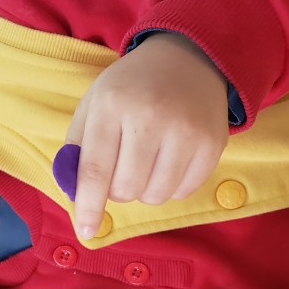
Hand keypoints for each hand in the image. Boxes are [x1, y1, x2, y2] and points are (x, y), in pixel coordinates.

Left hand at [66, 33, 228, 238]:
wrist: (188, 58)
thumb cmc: (130, 88)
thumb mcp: (93, 104)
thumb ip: (77, 148)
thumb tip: (75, 195)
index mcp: (113, 105)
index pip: (96, 170)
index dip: (88, 206)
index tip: (85, 230)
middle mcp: (151, 116)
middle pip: (126, 189)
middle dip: (117, 190)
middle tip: (121, 168)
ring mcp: (187, 130)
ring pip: (155, 195)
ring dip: (144, 190)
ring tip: (145, 163)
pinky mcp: (214, 143)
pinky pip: (184, 191)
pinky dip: (171, 186)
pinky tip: (169, 159)